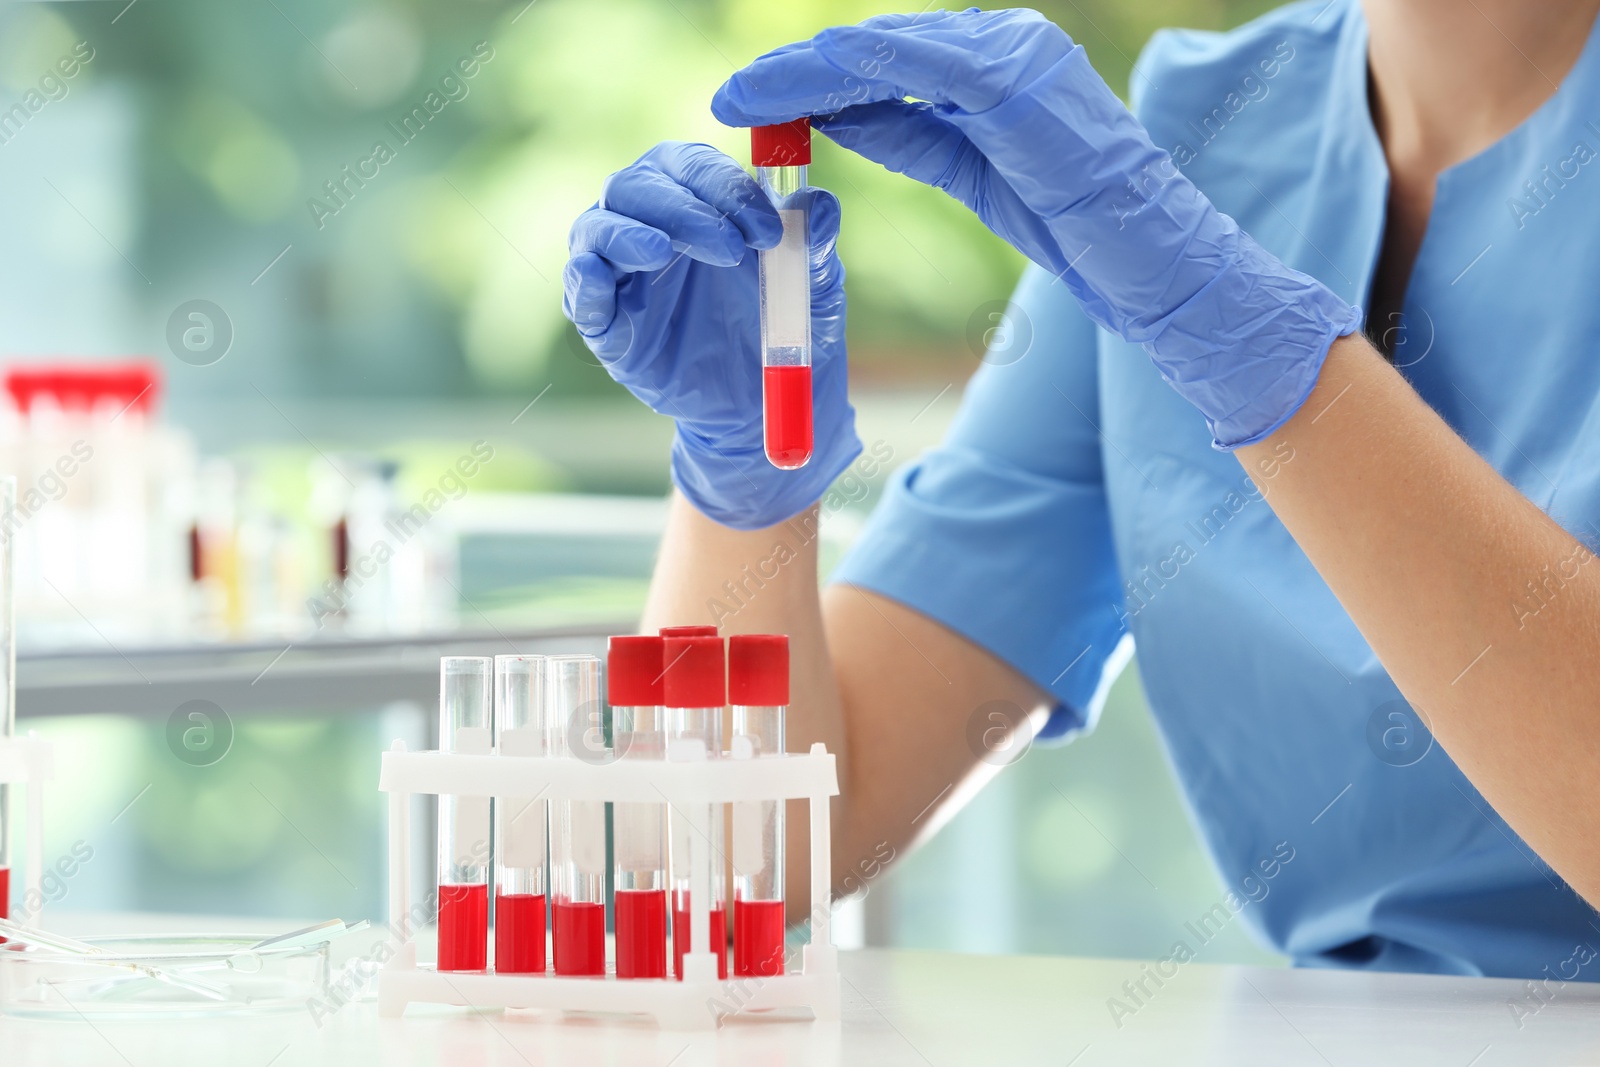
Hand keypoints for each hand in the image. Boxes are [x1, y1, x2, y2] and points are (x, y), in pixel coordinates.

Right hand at [564, 141, 858, 528]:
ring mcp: (620, 271)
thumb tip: (819, 206)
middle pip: (637, 185)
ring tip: (661, 252)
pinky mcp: (605, 322)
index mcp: (695, 197)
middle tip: (729, 248)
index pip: (691, 165)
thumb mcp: (812, 284)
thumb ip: (813, 243)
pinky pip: (580, 292)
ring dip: (627, 232)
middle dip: (682, 209)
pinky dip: (584, 281)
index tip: (767, 228)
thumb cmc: (781, 322)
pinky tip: (599, 280)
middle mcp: (648, 221)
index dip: (724, 186)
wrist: (761, 398)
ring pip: (596, 226)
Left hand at [711, 10, 1359, 448]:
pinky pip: (912, 66)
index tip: (751, 101)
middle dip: (796, 70)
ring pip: (883, 47)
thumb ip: (909, 134)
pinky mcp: (1016, 79)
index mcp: (996, 61)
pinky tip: (796, 97)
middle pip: (877, 45)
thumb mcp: (968, 172)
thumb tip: (837, 115)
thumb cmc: (1073, 224)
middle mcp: (1006, 42)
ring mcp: (1015, 53)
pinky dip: (848, 78)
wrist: (1153, 262)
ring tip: (743, 98)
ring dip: (805, 72)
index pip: (888, 59)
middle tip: (730, 97)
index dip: (814, 76)